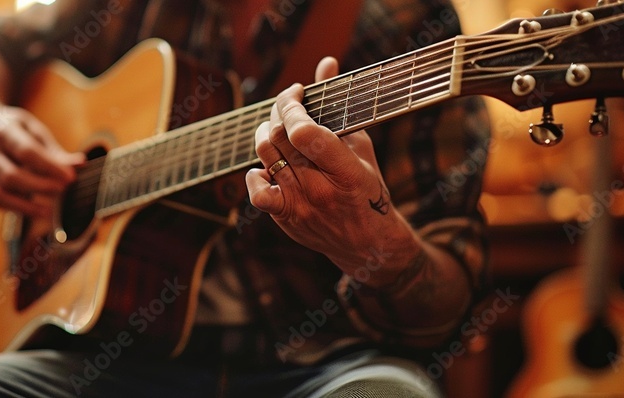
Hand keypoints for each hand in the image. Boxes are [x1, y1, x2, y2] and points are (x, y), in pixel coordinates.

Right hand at [0, 100, 84, 216]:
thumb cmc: (13, 129)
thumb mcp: (33, 130)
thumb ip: (54, 150)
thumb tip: (81, 164)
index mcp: (3, 130)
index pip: (26, 152)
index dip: (49, 167)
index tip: (70, 178)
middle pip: (11, 175)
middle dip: (39, 186)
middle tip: (62, 191)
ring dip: (25, 205)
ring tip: (49, 210)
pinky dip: (14, 208)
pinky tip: (33, 210)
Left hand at [246, 57, 393, 271]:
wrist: (368, 243)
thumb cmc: (366, 188)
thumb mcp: (360, 145)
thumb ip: (340, 105)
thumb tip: (326, 62)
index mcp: (346, 170)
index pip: (303, 131)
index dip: (291, 105)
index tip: (298, 91)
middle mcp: (320, 189)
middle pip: (279, 138)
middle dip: (278, 111)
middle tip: (286, 104)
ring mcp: (300, 206)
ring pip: (265, 156)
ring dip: (265, 133)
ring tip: (276, 126)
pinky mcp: (285, 219)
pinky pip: (257, 192)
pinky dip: (256, 173)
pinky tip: (269, 165)